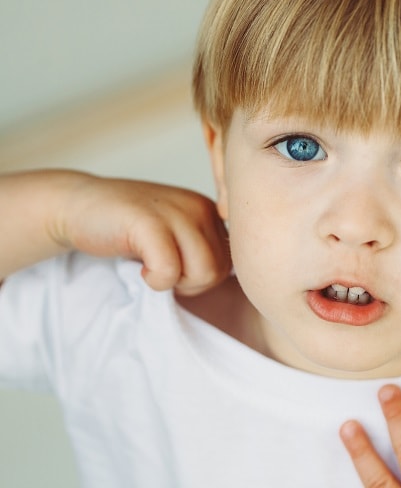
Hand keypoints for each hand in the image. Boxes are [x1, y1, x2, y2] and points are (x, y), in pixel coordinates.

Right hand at [54, 172, 229, 292]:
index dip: (202, 277)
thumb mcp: (176, 236)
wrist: (77, 205)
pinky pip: (170, 272)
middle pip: (219, 271)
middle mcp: (199, 207)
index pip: (232, 261)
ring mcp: (176, 211)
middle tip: (159, 270)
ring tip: (150, 267)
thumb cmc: (127, 229)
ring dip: (174, 283)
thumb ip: (202, 251)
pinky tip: (138, 267)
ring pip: (203, 273)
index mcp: (209, 211)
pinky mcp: (149, 222)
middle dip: (190, 284)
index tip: (175, 267)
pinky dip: (154, 281)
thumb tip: (233, 284)